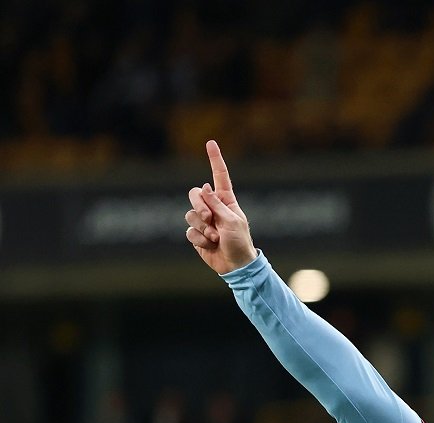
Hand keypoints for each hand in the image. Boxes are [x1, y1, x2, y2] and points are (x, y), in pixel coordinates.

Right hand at [184, 140, 256, 273]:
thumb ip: (216, 204)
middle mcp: (213, 207)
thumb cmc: (239, 242)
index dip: (215, 159)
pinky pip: (189, 231)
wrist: (235, 265)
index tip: (211, 143)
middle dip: (198, 205)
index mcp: (226, 200)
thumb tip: (205, 187)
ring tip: (214, 237)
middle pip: (195, 194)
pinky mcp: (196, 234)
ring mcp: (204, 221)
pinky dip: (199, 239)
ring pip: (190, 214)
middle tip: (209, 218)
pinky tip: (209, 245)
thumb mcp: (231, 221)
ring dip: (202, 227)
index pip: (219, 176)